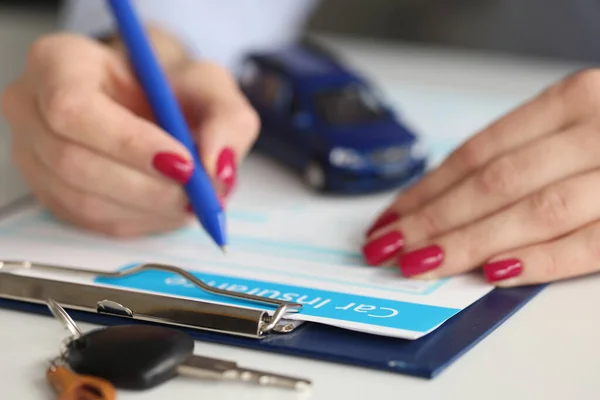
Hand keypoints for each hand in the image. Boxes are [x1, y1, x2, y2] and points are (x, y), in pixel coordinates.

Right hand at [1, 33, 258, 236]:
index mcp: (59, 63)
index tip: (183, 163)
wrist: (151, 104)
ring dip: (149, 209)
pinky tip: (170, 208)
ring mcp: (35, 156)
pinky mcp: (53, 194)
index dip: (129, 143)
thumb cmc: (170, 88)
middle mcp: (33, 109)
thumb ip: (227, 118)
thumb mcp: (209, 86)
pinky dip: (142, 221)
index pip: (74, 109)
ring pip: (84, 200)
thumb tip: (220, 169)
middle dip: (148, 187)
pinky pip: (93, 222)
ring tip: (193, 202)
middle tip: (199, 194)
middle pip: (75, 162)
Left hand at [362, 69, 599, 286]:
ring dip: (467, 242)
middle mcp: (594, 132)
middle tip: (386, 246)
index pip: (477, 153)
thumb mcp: (577, 123)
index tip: (388, 217)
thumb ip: (522, 151)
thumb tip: (445, 196)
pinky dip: (540, 260)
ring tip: (418, 263)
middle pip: (493, 183)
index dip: (425, 188)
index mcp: (570, 102)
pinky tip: (493, 274)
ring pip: (533, 212)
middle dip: (431, 219)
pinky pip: (589, 245)